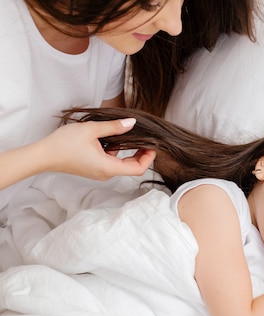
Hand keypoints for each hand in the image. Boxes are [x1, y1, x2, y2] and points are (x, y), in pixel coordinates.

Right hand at [40, 118, 155, 179]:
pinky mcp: (94, 169)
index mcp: (108, 167)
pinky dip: (115, 151)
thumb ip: (114, 127)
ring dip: (127, 150)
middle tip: (144, 137)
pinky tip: (110, 138)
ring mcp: (99, 173)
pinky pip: (111, 162)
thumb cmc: (64, 143)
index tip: (151, 144)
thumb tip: (132, 123)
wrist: (42, 155)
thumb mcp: (91, 130)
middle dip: (141, 153)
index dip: (148, 157)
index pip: (138, 169)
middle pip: (132, 167)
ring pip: (121, 164)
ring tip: (126, 134)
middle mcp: (106, 174)